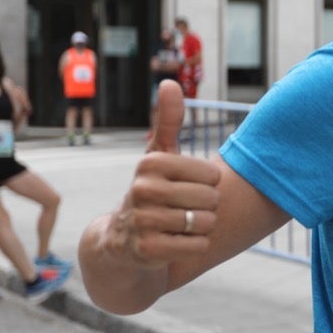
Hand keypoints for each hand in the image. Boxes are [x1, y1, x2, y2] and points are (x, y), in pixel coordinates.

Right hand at [106, 80, 220, 266]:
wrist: (121, 244)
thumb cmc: (151, 193)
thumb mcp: (158, 157)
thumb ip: (168, 121)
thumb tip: (169, 82)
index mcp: (150, 164)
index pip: (212, 175)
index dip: (209, 185)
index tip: (188, 187)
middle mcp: (142, 190)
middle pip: (210, 199)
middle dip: (206, 208)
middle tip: (185, 210)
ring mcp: (142, 221)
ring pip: (205, 223)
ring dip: (202, 228)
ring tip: (180, 226)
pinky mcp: (147, 250)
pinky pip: (198, 246)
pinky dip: (196, 246)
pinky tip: (177, 243)